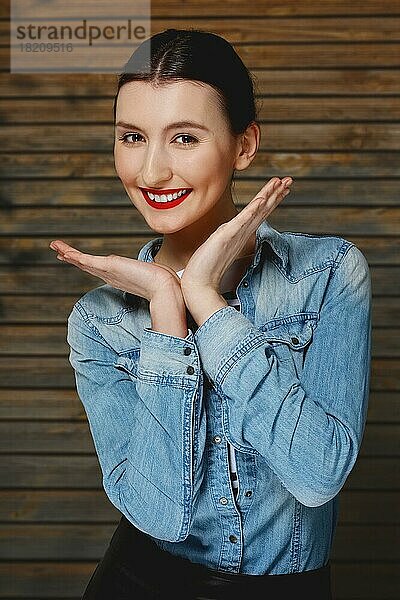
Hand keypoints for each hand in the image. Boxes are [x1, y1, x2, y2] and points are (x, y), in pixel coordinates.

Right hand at [48, 240, 181, 301]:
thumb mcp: (156, 274)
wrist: (165, 288)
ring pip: (83, 262)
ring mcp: (108, 273)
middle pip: (87, 266)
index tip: (78, 259)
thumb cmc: (165, 282)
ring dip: (68, 254)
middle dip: (72, 259)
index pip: (100, 269)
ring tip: (55, 246)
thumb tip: (168, 271)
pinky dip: (73, 254)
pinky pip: (85, 260)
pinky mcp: (108, 267)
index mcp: (120, 277)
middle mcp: (112, 276)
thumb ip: (156, 272)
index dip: (87, 264)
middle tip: (59, 252)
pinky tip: (64, 250)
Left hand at [180, 176, 292, 296]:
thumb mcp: (219, 244)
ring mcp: (236, 235)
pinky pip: (242, 221)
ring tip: (281, 184)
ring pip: (257, 212)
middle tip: (290, 180)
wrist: (199, 282)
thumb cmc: (207, 266)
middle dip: (277, 194)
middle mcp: (242, 233)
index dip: (271, 199)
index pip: (260, 212)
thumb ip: (227, 236)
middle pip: (263, 210)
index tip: (282, 187)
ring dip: (269, 197)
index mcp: (241, 233)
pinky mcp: (227, 237)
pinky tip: (261, 200)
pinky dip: (252, 211)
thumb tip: (229, 230)